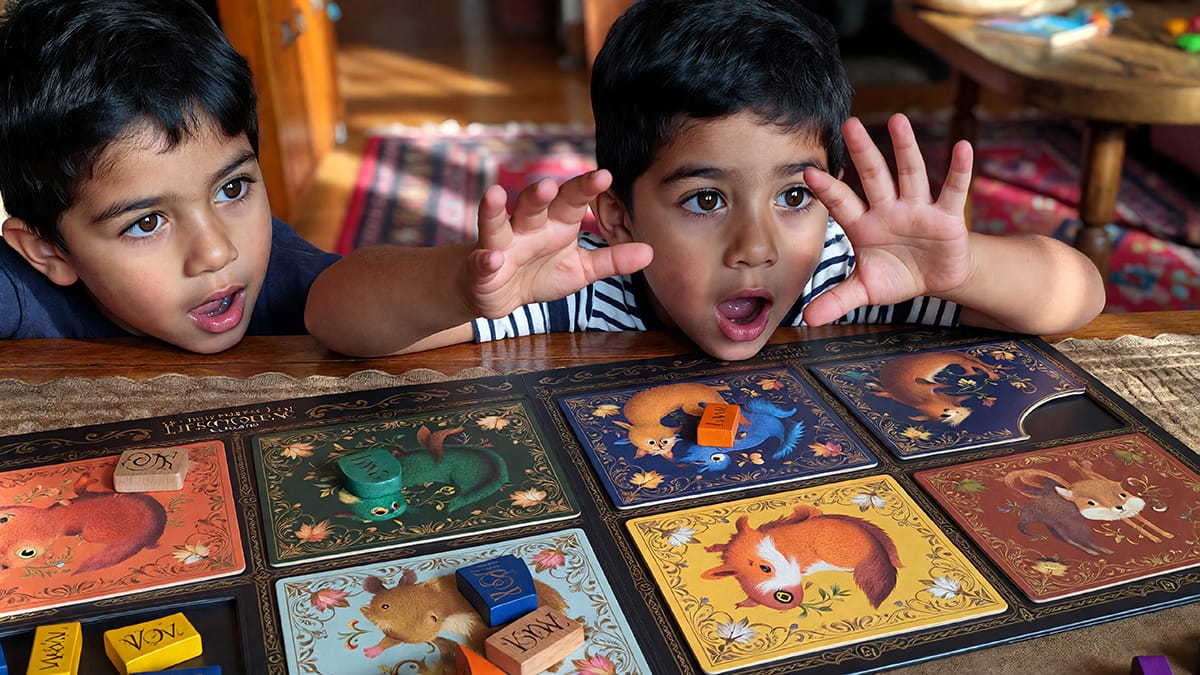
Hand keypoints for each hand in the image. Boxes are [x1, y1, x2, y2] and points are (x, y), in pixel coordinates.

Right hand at [465, 170, 652, 318]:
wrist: (500, 293)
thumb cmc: (541, 273)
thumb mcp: (581, 269)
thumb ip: (611, 260)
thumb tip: (650, 252)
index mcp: (556, 224)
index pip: (572, 200)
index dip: (585, 188)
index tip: (605, 175)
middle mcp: (528, 227)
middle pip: (533, 205)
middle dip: (539, 193)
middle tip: (548, 183)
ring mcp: (501, 245)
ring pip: (498, 223)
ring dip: (496, 210)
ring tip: (496, 194)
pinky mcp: (482, 267)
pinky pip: (481, 261)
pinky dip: (484, 260)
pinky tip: (490, 258)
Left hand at [801, 113, 973, 325]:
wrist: (935, 279)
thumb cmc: (896, 276)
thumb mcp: (866, 290)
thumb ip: (837, 300)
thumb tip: (807, 318)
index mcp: (864, 226)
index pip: (842, 204)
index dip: (828, 189)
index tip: (808, 172)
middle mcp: (888, 210)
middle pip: (874, 177)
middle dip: (863, 152)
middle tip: (850, 124)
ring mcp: (918, 209)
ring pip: (910, 174)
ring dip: (906, 148)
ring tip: (898, 120)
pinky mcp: (947, 216)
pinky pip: (954, 190)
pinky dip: (959, 170)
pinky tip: (963, 147)